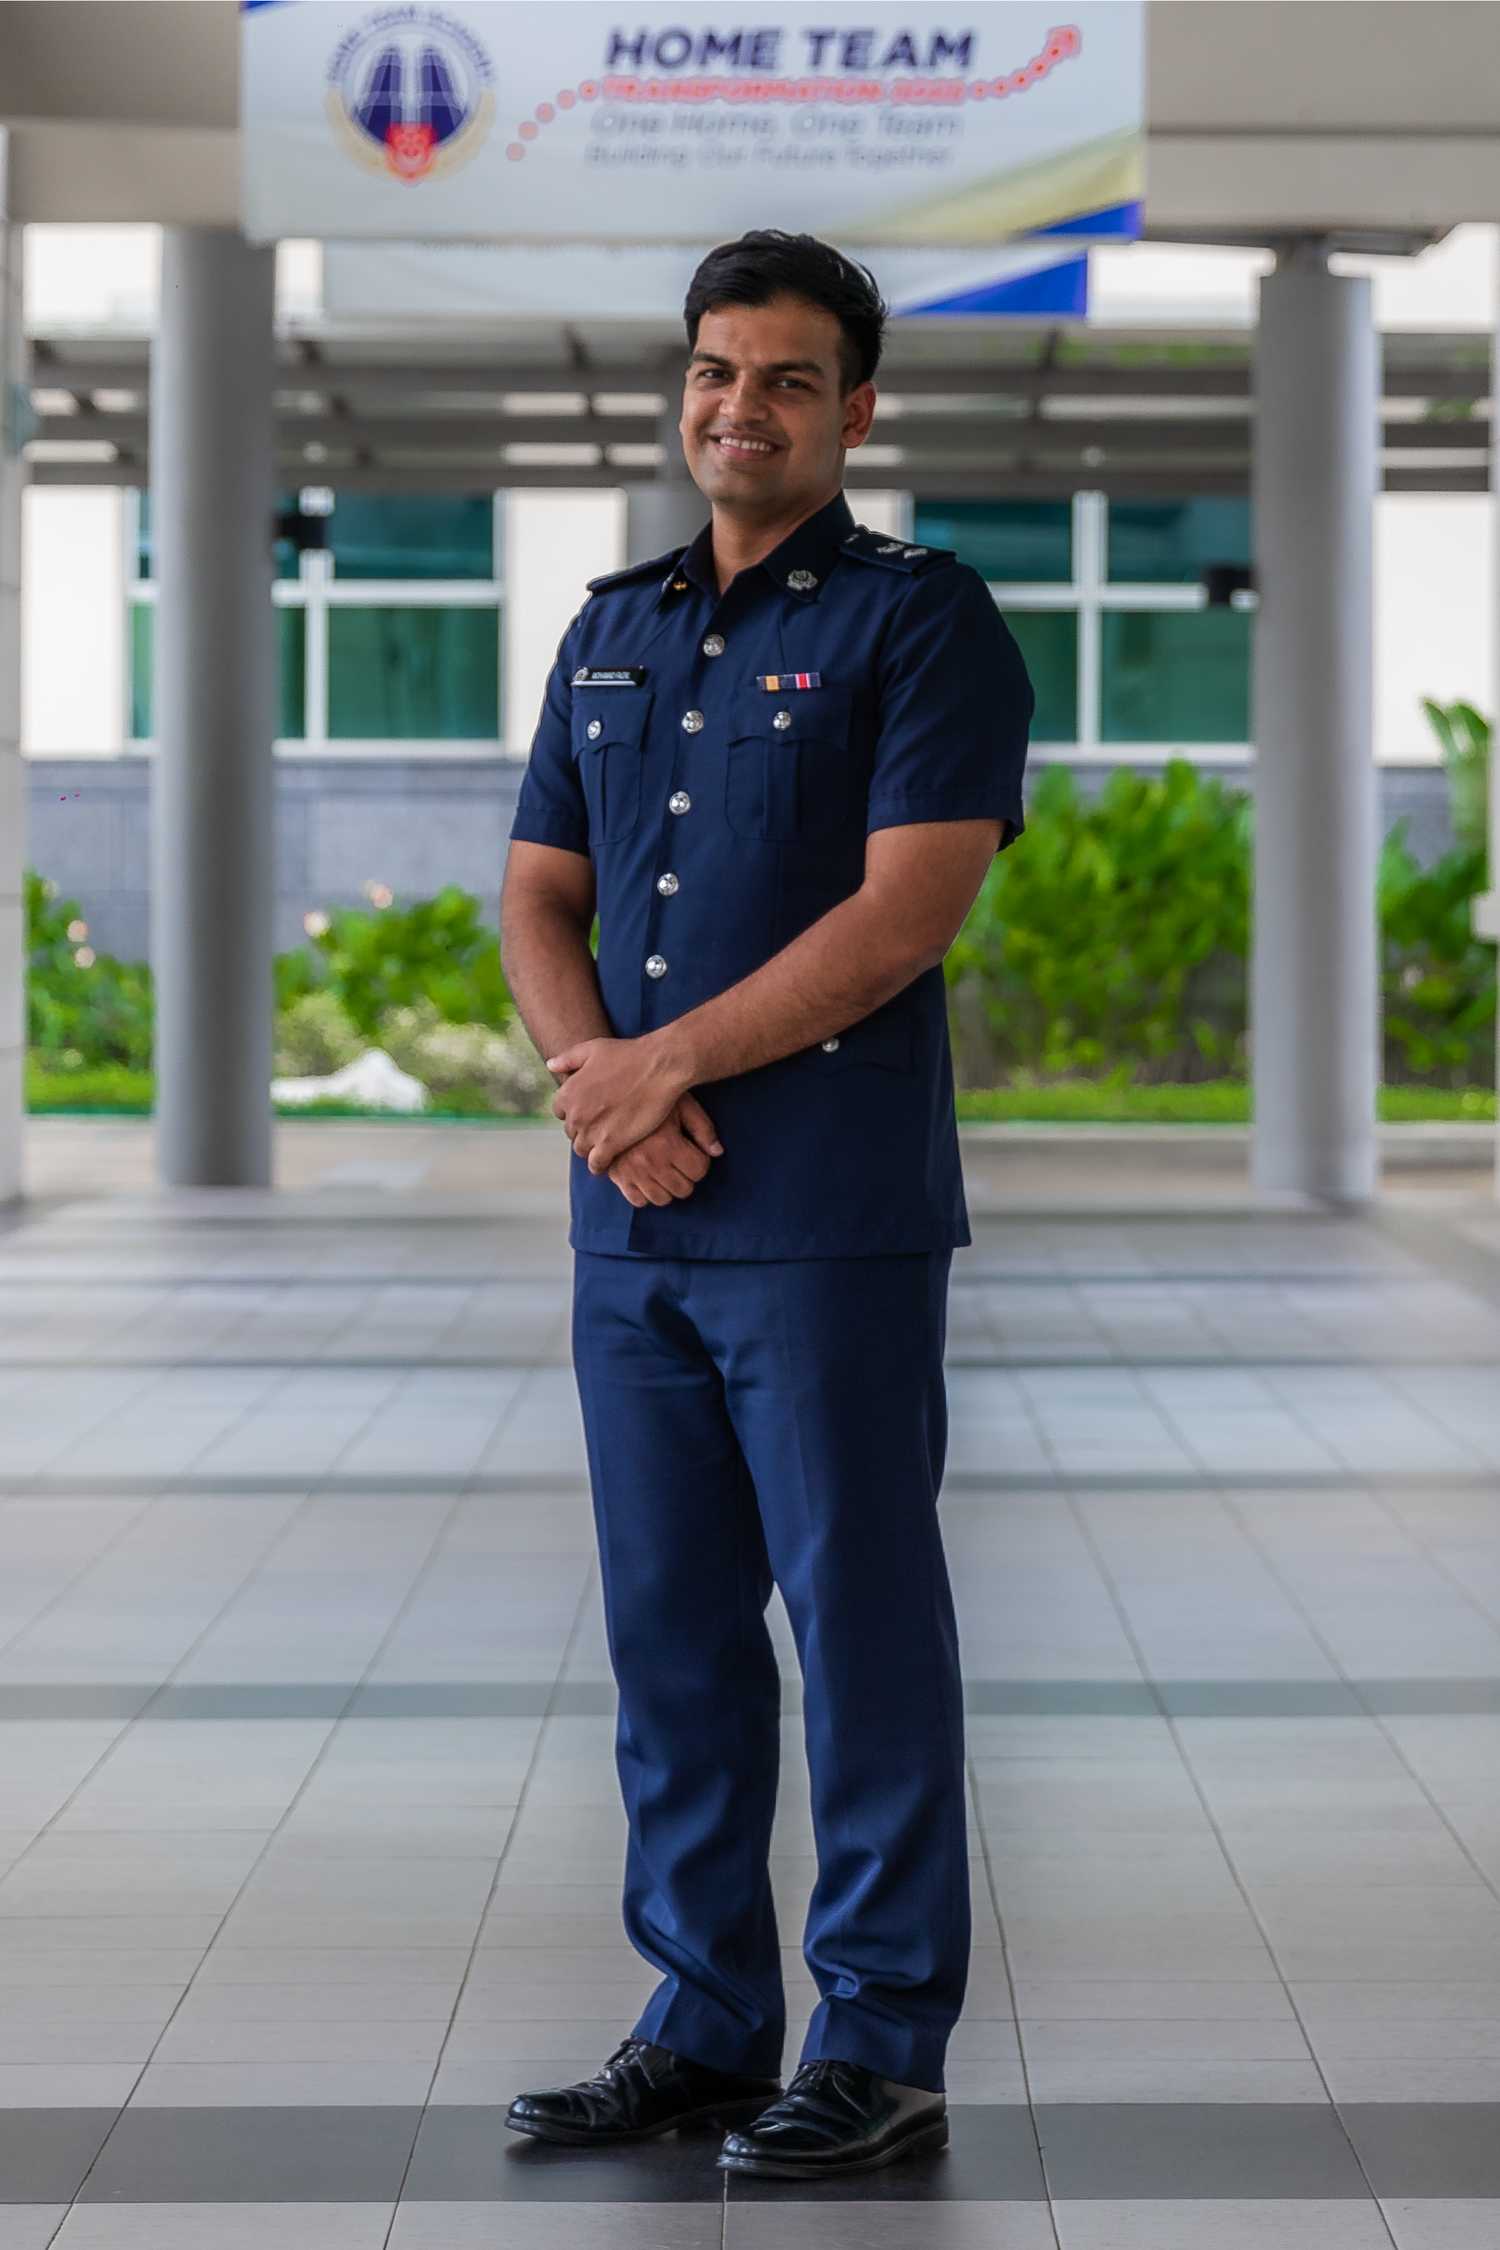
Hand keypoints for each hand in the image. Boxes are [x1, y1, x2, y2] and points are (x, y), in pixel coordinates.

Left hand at [546, 1032, 692, 1172]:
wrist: (658, 1067)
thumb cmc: (628, 1055)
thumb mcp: (592, 1049)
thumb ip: (568, 1059)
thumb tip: (550, 1065)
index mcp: (567, 1092)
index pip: (560, 1111)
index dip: (575, 1110)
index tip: (589, 1110)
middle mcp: (575, 1114)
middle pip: (571, 1131)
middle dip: (583, 1129)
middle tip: (601, 1125)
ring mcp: (592, 1131)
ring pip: (581, 1149)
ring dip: (590, 1147)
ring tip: (605, 1142)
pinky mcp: (611, 1144)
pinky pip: (596, 1163)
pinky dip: (599, 1164)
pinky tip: (608, 1160)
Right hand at [604, 1093, 723, 1207]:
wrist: (611, 1096)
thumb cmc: (652, 1098)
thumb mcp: (682, 1105)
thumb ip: (703, 1128)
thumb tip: (718, 1152)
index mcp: (667, 1143)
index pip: (699, 1170)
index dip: (700, 1161)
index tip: (692, 1151)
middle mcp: (649, 1162)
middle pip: (683, 1189)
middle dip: (687, 1176)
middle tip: (680, 1161)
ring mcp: (631, 1172)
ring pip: (662, 1199)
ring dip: (668, 1188)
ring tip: (665, 1170)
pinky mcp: (617, 1177)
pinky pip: (638, 1201)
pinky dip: (646, 1194)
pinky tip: (648, 1177)